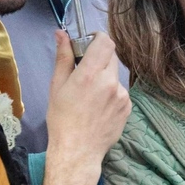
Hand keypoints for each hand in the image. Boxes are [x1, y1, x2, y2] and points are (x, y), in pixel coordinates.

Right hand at [44, 32, 130, 168]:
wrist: (78, 151)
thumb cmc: (62, 119)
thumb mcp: (57, 86)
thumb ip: (63, 57)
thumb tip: (61, 34)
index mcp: (89, 75)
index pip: (105, 42)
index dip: (98, 38)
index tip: (89, 43)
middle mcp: (109, 82)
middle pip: (111, 56)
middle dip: (99, 58)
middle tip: (85, 71)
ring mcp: (122, 95)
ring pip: (115, 75)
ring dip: (105, 77)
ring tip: (90, 95)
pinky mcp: (128, 107)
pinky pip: (120, 91)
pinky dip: (111, 93)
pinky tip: (98, 107)